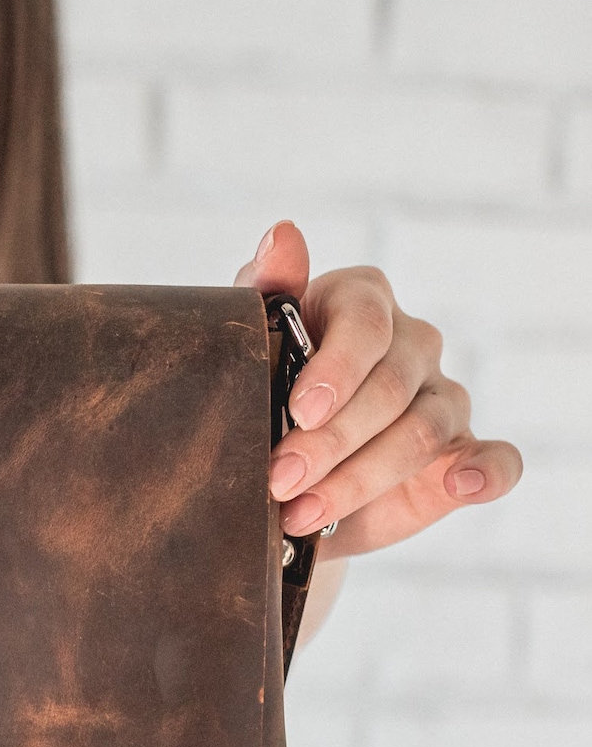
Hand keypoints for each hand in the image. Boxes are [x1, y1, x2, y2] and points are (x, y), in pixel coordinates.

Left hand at [235, 221, 521, 557]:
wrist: (276, 471)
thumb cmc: (262, 391)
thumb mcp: (249, 343)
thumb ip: (266, 289)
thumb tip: (283, 233)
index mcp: (362, 303)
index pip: (366, 322)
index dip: (336, 368)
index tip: (299, 411)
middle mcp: (411, 344)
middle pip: (389, 388)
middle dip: (330, 442)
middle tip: (280, 479)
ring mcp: (441, 397)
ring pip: (421, 434)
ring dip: (359, 479)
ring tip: (301, 513)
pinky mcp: (461, 453)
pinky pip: (496, 459)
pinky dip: (485, 472)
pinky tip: (460, 484)